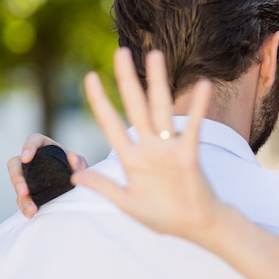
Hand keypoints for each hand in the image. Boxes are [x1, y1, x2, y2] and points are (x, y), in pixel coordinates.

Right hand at [7, 134, 87, 217]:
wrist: (77, 184)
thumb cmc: (76, 169)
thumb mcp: (80, 165)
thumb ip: (79, 161)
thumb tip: (73, 158)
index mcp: (45, 148)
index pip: (34, 141)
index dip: (28, 147)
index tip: (26, 158)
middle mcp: (32, 161)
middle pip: (15, 165)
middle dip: (16, 179)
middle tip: (23, 192)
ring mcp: (28, 177)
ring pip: (17, 185)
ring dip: (21, 198)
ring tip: (31, 209)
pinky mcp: (28, 191)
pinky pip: (22, 199)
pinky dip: (26, 207)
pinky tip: (31, 213)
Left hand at [72, 48, 222, 241]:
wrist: (196, 226)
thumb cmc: (164, 216)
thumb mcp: (127, 203)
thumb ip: (104, 186)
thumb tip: (75, 175)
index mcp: (132, 159)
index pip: (110, 124)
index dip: (100, 101)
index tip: (90, 77)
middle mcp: (149, 148)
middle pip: (135, 107)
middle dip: (127, 80)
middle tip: (120, 52)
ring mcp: (169, 149)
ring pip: (161, 110)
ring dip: (158, 83)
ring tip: (155, 55)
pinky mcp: (189, 154)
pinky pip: (194, 127)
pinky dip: (198, 107)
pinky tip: (203, 86)